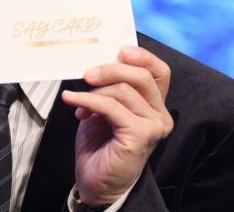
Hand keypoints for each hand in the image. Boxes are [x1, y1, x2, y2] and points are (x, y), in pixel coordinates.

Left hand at [61, 46, 172, 205]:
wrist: (96, 183)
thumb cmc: (100, 146)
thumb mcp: (104, 109)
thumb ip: (110, 88)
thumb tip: (96, 65)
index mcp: (154, 105)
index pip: (159, 72)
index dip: (143, 56)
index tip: (121, 50)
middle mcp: (160, 115)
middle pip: (141, 76)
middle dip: (111, 69)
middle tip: (87, 74)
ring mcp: (153, 126)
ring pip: (123, 90)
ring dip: (94, 92)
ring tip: (78, 102)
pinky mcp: (141, 135)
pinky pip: (111, 107)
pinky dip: (88, 100)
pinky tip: (73, 102)